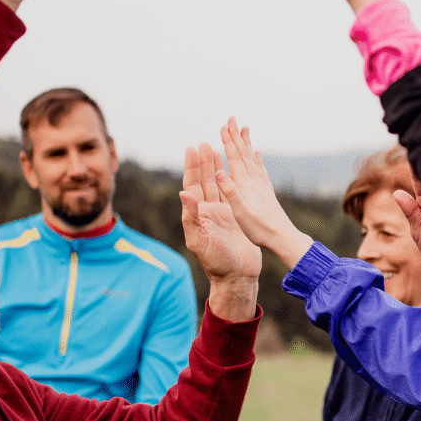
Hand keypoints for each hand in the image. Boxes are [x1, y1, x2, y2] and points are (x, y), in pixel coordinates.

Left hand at [181, 143, 260, 320]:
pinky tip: (233, 172)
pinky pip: (232, 195)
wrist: (237, 277)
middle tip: (205, 143)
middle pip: (204, 182)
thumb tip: (183, 193)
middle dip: (204, 162)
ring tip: (217, 150)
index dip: (191, 167)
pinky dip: (231, 182)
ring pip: (218, 186)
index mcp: (198, 216)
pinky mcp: (237, 219)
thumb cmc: (216, 263)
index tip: (191, 149)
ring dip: (216, 169)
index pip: (192, 186)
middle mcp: (209, 212)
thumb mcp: (200, 241)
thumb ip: (191, 218)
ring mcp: (223, 215)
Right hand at [215, 118, 313, 269]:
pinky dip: (257, 159)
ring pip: (252, 159)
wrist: (283, 237)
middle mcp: (255, 181)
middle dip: (236, 136)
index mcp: (246, 185)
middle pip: (244, 153)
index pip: (235, 158)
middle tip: (232, 118)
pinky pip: (261, 170)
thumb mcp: (240, 213)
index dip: (229, 141)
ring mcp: (262, 186)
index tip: (224, 125)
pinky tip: (258, 154)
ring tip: (245, 129)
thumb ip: (230, 192)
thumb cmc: (260, 229)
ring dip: (247, 143)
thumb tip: (219, 171)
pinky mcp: (267, 192)